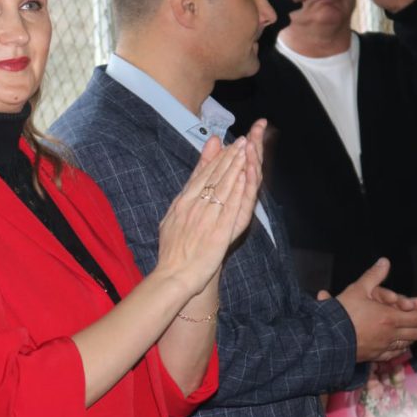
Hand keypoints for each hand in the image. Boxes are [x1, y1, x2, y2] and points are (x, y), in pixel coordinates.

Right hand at [154, 136, 247, 295]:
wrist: (174, 275)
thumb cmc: (172, 251)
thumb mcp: (170, 219)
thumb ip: (181, 200)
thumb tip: (186, 186)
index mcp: (182, 203)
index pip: (201, 175)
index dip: (216, 159)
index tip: (227, 145)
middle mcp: (193, 206)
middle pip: (214, 176)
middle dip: (229, 157)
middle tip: (240, 141)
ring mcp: (206, 218)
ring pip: (223, 187)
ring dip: (235, 167)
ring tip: (246, 151)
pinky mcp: (218, 231)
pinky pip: (230, 206)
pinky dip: (238, 190)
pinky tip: (245, 177)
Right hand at [334, 259, 416, 361]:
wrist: (328, 340)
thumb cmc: (343, 314)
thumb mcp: (358, 289)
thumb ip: (374, 276)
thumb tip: (385, 261)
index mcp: (390, 317)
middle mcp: (391, 334)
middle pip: (416, 332)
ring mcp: (384, 347)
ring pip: (407, 342)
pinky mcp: (375, 355)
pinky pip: (394, 352)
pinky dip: (402, 347)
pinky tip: (403, 346)